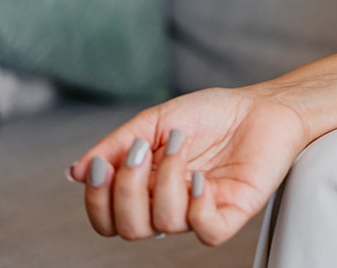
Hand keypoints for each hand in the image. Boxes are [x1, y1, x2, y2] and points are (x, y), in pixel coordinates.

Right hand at [69, 86, 310, 245]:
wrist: (263, 106)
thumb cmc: (212, 114)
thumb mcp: (156, 120)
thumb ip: (117, 145)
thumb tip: (73, 173)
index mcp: (146, 189)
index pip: (107, 218)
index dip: (96, 200)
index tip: (100, 165)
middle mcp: (169, 204)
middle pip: (128, 228)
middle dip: (126, 190)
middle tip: (142, 151)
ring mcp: (200, 211)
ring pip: (163, 224)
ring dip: (166, 181)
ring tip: (182, 146)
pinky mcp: (232, 213)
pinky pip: (206, 231)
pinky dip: (197, 206)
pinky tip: (201, 177)